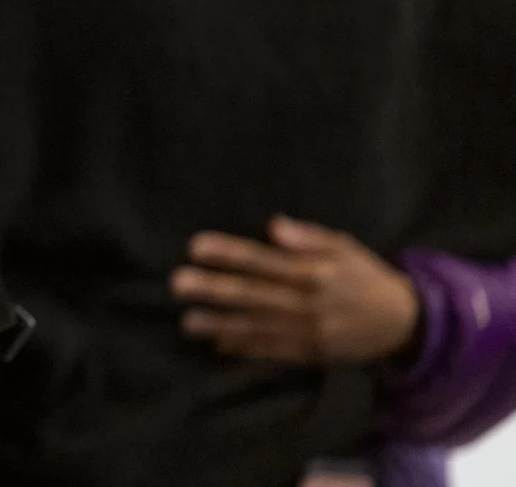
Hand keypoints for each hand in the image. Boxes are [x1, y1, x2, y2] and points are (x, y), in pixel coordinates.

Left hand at [171, 216, 421, 365]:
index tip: (195, 247)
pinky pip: (274, 353)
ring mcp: (309, 334)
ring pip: (259, 328)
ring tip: (188, 321)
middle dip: (214, 289)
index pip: (265, 261)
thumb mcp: (345, 247)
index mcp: (316, 273)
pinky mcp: (311, 356)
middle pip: (255, 296)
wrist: (403, 324)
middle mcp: (309, 305)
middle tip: (177, 283)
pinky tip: (218, 347)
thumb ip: (309, 237)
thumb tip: (274, 226)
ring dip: (221, 325)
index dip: (229, 254)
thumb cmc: (365, 276)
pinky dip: (247, 351)